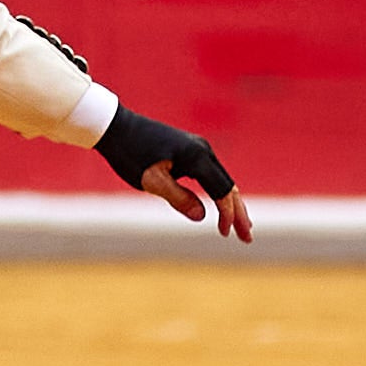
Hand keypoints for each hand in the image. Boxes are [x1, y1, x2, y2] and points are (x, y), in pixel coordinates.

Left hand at [98, 105, 255, 243]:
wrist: (117, 127)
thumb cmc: (131, 154)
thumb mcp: (151, 181)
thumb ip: (177, 198)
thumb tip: (202, 216)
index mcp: (197, 157)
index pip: (222, 191)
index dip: (227, 214)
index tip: (227, 235)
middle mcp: (204, 150)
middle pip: (229, 186)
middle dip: (239, 213)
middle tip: (247, 238)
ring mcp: (199, 148)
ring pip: (223, 180)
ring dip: (232, 204)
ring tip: (241, 226)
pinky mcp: (192, 149)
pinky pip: (213, 174)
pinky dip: (220, 192)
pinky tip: (222, 205)